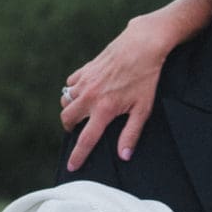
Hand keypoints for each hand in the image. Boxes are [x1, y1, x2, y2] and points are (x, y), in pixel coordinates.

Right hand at [63, 13, 176, 169]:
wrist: (143, 45)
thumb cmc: (146, 77)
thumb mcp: (143, 109)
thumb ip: (131, 134)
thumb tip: (124, 155)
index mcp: (104, 109)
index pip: (86, 139)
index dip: (77, 155)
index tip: (71, 166)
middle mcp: (90, 96)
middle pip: (67, 119)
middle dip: (69, 128)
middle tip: (77, 131)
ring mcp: (85, 81)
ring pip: (65, 100)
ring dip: (70, 108)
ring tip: (80, 112)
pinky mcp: (86, 69)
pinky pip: (70, 83)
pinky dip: (72, 90)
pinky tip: (83, 91)